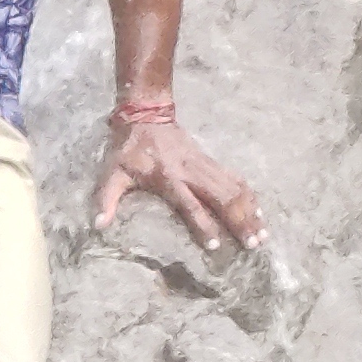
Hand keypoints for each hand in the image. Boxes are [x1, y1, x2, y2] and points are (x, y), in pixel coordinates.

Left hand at [95, 92, 263, 252]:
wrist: (147, 116)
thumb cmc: (128, 149)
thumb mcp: (112, 174)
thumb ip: (106, 200)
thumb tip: (98, 226)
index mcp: (169, 179)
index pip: (190, 205)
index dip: (203, 225)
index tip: (215, 245)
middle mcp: (192, 173)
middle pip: (223, 198)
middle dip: (240, 221)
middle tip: (254, 244)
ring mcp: (205, 166)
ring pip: (235, 189)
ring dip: (250, 211)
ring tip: (263, 233)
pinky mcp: (211, 161)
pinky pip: (236, 179)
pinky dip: (250, 196)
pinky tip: (259, 212)